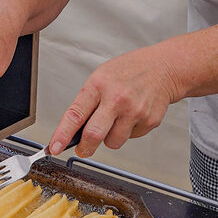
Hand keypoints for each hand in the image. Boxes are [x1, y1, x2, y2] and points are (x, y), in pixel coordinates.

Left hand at [49, 46, 180, 157]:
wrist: (163, 68)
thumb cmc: (129, 71)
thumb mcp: (101, 76)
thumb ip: (88, 102)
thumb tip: (74, 131)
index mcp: (99, 84)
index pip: (75, 114)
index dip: (62, 134)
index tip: (54, 147)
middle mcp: (117, 98)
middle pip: (94, 135)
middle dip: (85, 147)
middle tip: (83, 149)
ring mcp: (135, 110)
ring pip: (113, 142)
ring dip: (110, 138)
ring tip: (117, 119)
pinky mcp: (149, 120)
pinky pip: (131, 137)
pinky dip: (128, 131)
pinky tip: (133, 115)